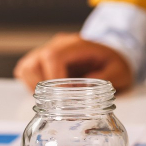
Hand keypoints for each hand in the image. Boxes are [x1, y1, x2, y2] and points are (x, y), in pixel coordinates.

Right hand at [13, 33, 133, 91]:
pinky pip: (26, 70)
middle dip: (42, 86)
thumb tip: (81, 91)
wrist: (110, 52)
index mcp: (76, 45)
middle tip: (57, 101)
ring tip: (51, 98)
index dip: (54, 77)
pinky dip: (31, 84)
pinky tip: (48, 94)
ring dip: (33, 85)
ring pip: (26, 66)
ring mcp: (47, 50)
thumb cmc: (115, 62)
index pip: (54, 56)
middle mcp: (58, 45)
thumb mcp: (119, 72)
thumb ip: (104, 80)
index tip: (64, 96)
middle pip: (34, 61)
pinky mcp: (42, 60)